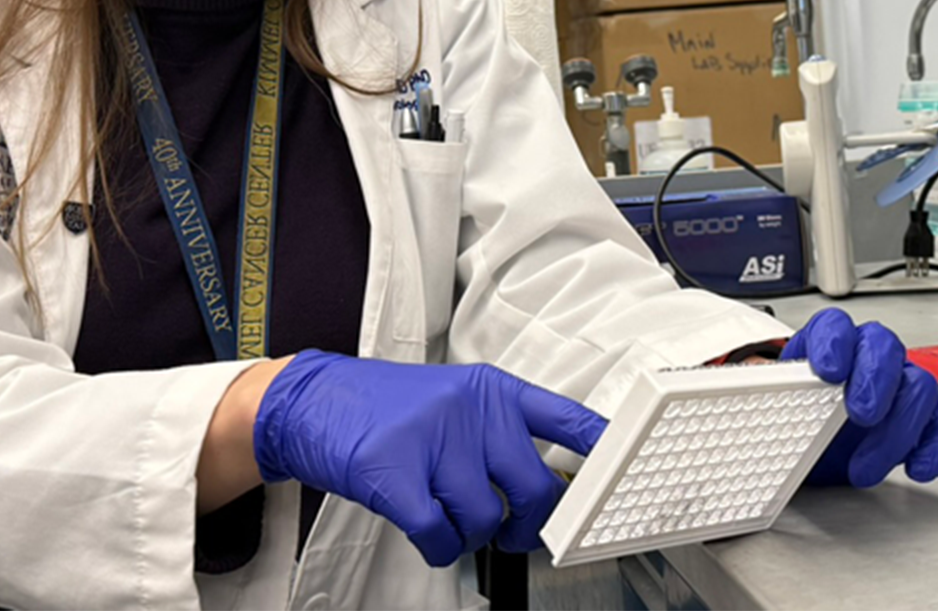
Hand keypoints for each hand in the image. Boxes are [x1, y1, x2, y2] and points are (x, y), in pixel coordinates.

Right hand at [252, 351, 608, 565]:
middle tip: (513, 533)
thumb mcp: (453, 401)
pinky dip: (436, 547)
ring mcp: (432, 439)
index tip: (626, 471)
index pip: (567, 420)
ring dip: (468, 536)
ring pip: (484, 519)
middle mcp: (470, 410)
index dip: (603, 450)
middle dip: (528, 525)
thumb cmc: (385, 409)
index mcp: (492, 390)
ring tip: (446, 518)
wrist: (311, 401)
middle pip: (534, 488)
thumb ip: (498, 434)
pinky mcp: (394, 472)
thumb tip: (545, 490)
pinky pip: (439, 535)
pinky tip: (424, 530)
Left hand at [781, 309, 937, 487]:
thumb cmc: (801, 424)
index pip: (835, 325)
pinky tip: (916, 466)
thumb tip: (749, 404)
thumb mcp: (780, 411)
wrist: (817, 453)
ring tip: (865, 466)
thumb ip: (775, 401)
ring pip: (920, 386)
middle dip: (874, 381)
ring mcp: (903, 388)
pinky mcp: (928, 421)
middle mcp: (869, 359)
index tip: (828, 370)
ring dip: (896, 429)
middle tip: (860, 414)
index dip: (834, 342)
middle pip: (886, 347)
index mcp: (828, 347)